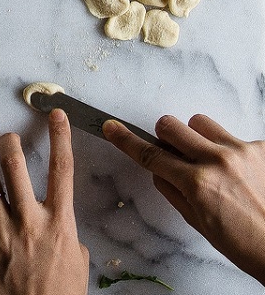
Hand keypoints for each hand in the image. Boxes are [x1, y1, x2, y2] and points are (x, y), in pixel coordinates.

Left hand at [0, 109, 88, 294]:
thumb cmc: (60, 294)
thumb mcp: (78, 259)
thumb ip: (67, 231)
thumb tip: (56, 220)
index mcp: (58, 221)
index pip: (62, 169)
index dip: (60, 137)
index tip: (55, 115)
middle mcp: (28, 219)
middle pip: (16, 166)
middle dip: (10, 142)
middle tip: (6, 133)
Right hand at [103, 114, 264, 284]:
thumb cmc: (241, 241)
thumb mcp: (194, 219)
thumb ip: (170, 188)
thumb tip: (158, 167)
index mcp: (197, 183)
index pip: (150, 154)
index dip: (126, 140)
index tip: (112, 127)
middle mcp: (218, 161)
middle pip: (171, 125)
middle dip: (165, 136)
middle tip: (172, 151)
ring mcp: (241, 151)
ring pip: (200, 122)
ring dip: (196, 137)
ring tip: (209, 160)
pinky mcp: (261, 147)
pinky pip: (230, 135)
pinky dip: (226, 148)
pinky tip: (236, 170)